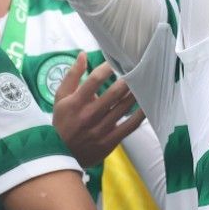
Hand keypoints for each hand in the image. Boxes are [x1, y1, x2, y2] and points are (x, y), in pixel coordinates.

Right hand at [51, 52, 144, 167]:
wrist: (61, 156)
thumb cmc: (62, 122)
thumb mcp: (61, 98)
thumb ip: (72, 75)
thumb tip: (83, 54)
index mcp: (75, 102)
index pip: (94, 80)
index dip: (107, 67)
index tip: (116, 61)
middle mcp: (88, 115)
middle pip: (113, 93)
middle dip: (127, 80)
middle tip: (138, 69)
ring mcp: (100, 129)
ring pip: (124, 108)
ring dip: (136, 94)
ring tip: (145, 82)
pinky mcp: (110, 141)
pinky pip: (129, 126)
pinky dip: (140, 115)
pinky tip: (147, 105)